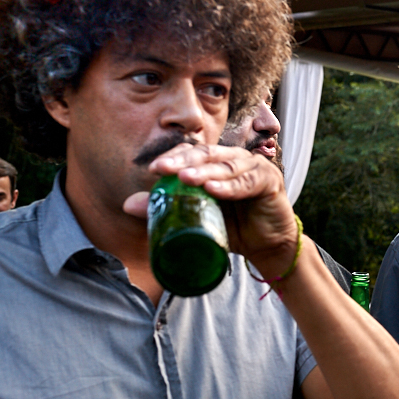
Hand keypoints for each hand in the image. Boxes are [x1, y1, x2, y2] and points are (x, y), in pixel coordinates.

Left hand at [124, 143, 297, 275]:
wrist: (269, 246)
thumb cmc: (234, 228)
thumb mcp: (198, 218)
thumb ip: (168, 207)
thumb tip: (128, 204)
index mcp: (217, 163)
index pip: (193, 152)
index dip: (174, 157)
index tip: (153, 169)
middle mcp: (236, 159)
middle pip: (207, 153)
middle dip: (184, 161)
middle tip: (162, 169)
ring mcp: (255, 167)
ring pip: (227, 165)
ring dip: (205, 171)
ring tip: (185, 179)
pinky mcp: (270, 181)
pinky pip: (249, 181)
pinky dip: (231, 186)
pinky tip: (214, 189)